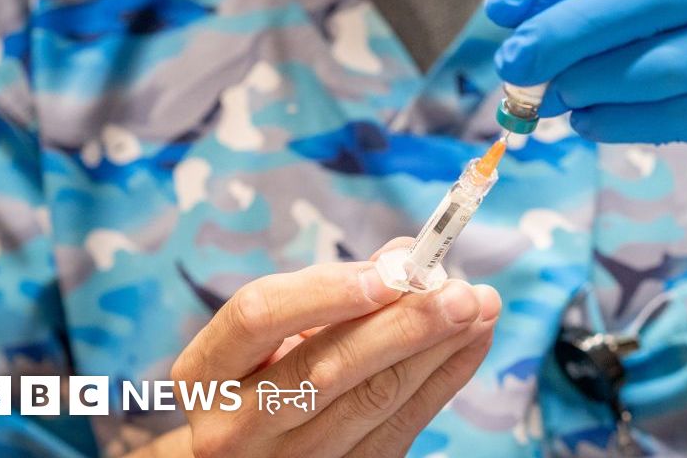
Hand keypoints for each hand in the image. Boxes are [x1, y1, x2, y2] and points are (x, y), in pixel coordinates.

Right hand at [156, 238, 498, 457]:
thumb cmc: (258, 379)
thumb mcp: (271, 333)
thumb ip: (331, 288)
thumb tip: (405, 257)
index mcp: (206, 372)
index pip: (258, 316)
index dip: (326, 290)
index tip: (391, 272)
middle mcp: (235, 425)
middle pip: (326, 367)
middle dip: (403, 324)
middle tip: (459, 291)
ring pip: (372, 400)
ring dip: (436, 349)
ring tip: (480, 307)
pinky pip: (402, 428)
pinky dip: (444, 380)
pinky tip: (471, 342)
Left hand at [486, 0, 686, 251]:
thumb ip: (639, 4)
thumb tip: (534, 29)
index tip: (504, 6)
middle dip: (562, 29)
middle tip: (510, 58)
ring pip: (654, 63)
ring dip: (587, 82)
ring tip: (547, 96)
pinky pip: (672, 115)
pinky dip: (618, 121)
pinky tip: (586, 122)